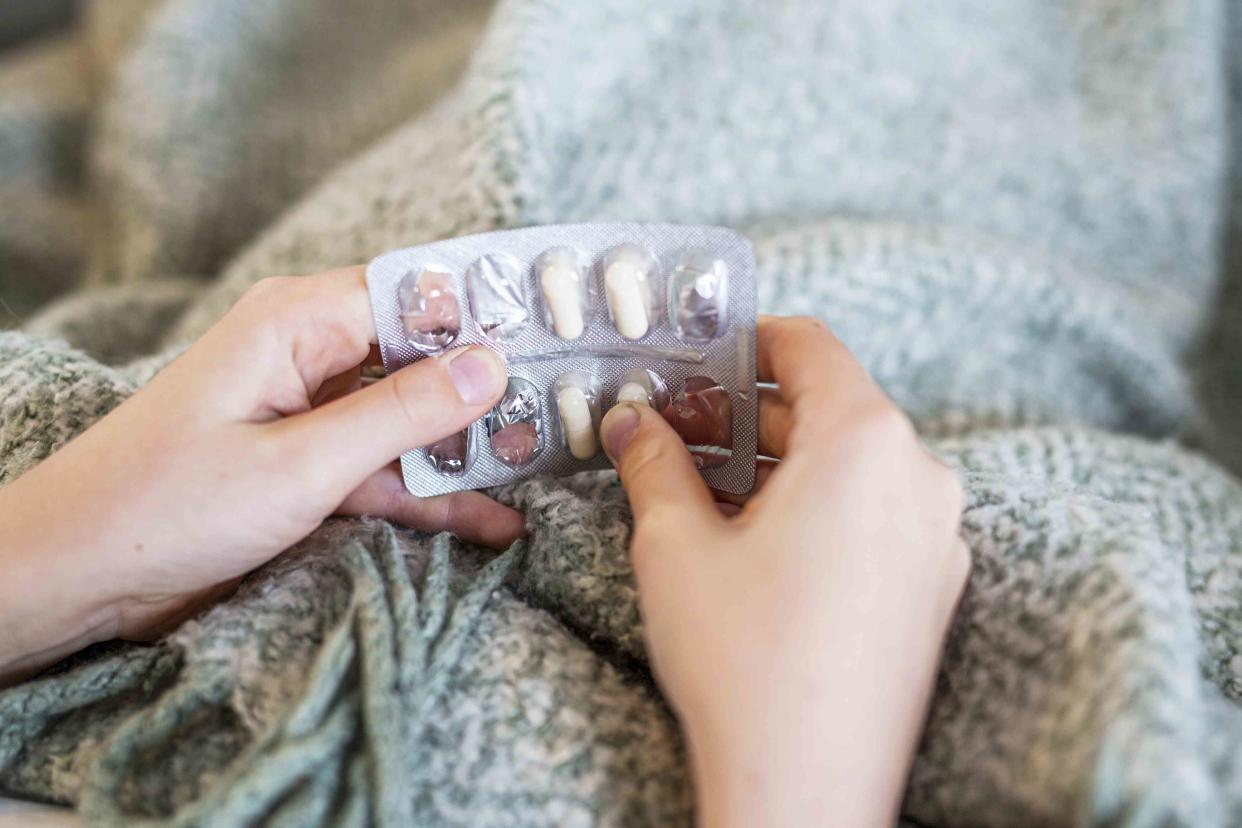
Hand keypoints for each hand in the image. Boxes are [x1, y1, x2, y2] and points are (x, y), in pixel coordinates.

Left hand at [0, 267, 522, 683]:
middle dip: (492, 386)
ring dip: (470, 450)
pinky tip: (495, 520)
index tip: (564, 335)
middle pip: (423, 356)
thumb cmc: (166, 506)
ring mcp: (309, 412)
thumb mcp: (302, 463)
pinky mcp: (306, 464)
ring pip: (411, 418)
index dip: (491, 311)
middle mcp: (308, 353)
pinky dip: (432, 494)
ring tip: (550, 471)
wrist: (75, 575)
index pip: (418, 294)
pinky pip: (385, 468)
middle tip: (575, 409)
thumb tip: (491, 364)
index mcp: (298, 322)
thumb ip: (402, 414)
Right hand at [599, 316, 968, 826]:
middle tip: (678, 426)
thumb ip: (654, 462)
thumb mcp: (675, 545)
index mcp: (866, 443)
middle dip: (748, 411)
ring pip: (851, 463)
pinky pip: (874, 512)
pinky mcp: (933, 585)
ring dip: (779, 461)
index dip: (746, 340)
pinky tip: (754, 538)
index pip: (809, 346)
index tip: (700, 354)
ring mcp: (936, 535)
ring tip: (704, 485)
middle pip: (830, 406)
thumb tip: (632, 423)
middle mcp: (919, 476)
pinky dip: (817, 504)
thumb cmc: (745, 663)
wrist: (807, 787)